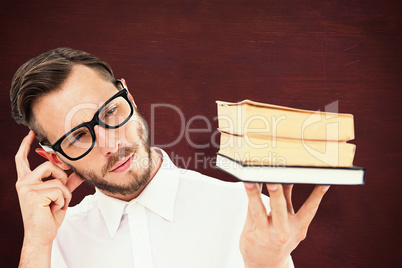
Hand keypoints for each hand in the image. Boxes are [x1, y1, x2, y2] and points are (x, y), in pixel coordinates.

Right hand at [15, 131, 82, 246]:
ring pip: (58, 178)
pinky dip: (63, 200)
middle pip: (50, 166)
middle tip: (58, 196)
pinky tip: (53, 209)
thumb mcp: (60, 195)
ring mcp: (26, 188)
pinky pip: (60, 189)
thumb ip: (68, 181)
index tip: (30, 133)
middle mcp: (23, 182)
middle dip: (62, 179)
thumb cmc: (49, 215)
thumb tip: (80, 171)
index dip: (26, 145)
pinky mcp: (33, 194)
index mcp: (26, 180)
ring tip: (56, 204)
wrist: (42, 235)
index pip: (22, 159)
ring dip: (64, 193)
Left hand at [240, 183, 328, 267]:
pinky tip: (248, 185)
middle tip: (273, 181)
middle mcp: (282, 232)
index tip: (323, 182)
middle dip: (276, 195)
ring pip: (258, 210)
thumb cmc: (279, 237)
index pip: (310, 210)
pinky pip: (249, 211)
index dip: (317, 196)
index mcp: (297, 229)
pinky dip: (248, 198)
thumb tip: (288, 177)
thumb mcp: (289, 222)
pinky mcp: (250, 233)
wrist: (266, 264)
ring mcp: (265, 234)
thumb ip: (287, 200)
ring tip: (250, 181)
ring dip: (254, 194)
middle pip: (279, 210)